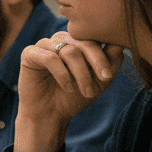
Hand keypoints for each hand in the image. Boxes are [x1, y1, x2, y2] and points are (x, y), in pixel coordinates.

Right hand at [14, 33, 123, 151]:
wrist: (51, 114)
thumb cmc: (75, 97)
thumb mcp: (100, 80)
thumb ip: (112, 60)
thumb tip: (121, 41)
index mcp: (78, 41)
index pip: (96, 37)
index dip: (103, 55)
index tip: (107, 76)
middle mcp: (62, 39)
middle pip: (84, 41)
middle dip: (96, 62)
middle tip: (101, 81)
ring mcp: (45, 44)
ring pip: (69, 51)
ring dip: (80, 73)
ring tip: (85, 91)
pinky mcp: (30, 53)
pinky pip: (50, 58)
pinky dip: (62, 74)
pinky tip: (67, 87)